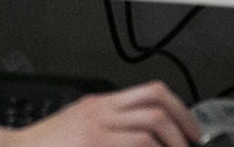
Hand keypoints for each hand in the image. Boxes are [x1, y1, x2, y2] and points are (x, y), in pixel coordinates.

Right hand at [4, 82, 200, 145]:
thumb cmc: (42, 145)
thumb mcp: (77, 122)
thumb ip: (107, 122)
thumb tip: (142, 133)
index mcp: (100, 104)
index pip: (151, 92)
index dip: (180, 109)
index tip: (190, 129)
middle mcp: (101, 114)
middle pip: (157, 107)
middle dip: (184, 127)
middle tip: (192, 143)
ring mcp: (97, 132)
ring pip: (150, 128)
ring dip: (171, 144)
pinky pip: (135, 146)